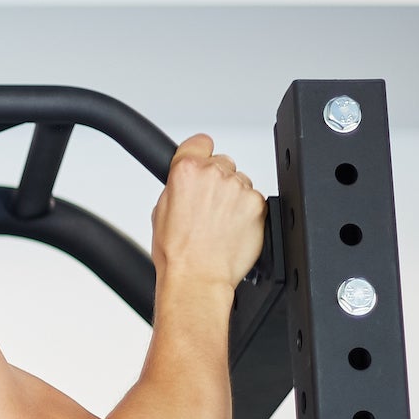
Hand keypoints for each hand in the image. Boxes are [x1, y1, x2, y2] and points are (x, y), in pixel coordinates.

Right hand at [150, 134, 266, 288]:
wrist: (197, 277)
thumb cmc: (177, 252)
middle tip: (208, 206)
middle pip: (222, 163)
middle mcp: (214, 174)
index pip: (200, 142)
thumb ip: (178, 186)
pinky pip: (254, 200)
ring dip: (233, 197)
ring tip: (220, 223)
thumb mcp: (160, 211)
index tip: (202, 162)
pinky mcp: (257, 204)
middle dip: (217, 180)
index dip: (200, 154)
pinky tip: (233, 229)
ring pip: (240, 182)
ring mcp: (239, 188)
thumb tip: (186, 180)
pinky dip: (246, 212)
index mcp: (186, 171)